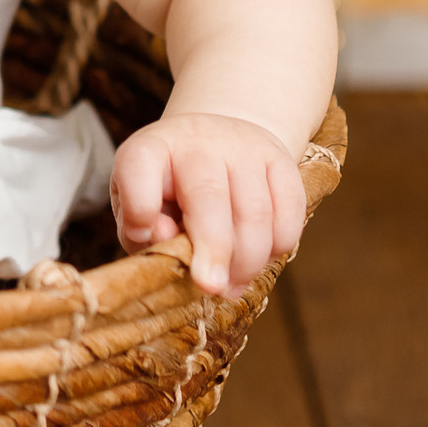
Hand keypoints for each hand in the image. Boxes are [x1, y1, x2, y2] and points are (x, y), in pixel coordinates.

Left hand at [110, 112, 307, 298]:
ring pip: (255, 211)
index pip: (138, 163)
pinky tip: (258, 260)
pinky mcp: (282, 161)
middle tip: (210, 287)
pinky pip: (289, 215)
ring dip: (247, 261)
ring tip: (230, 286)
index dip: (140, 203)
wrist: (217, 142)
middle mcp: (196, 139)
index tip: (146, 235)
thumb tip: (162, 238)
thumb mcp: (138, 204)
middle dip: (213, 249)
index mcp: (150, 148)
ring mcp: (243, 146)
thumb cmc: (169, 188)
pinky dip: (277, 248)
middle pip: (208, 194)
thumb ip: (138, 227)